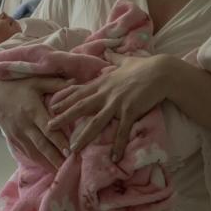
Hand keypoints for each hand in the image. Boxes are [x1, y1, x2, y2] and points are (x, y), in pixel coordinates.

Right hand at [0, 77, 72, 169]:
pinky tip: (47, 166)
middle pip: (42, 145)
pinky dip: (37, 160)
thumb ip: (56, 83)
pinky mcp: (12, 138)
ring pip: (34, 152)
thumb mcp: (36, 81)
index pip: (48, 129)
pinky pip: (25, 152)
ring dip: (47, 162)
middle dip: (55, 158)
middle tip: (69, 168)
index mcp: (33, 110)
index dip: (59, 141)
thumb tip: (76, 82)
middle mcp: (25, 124)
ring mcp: (17, 133)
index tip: (71, 152)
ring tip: (60, 172)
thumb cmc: (18, 85)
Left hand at [47, 54, 167, 161]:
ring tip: (73, 148)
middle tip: (49, 127)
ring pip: (96, 122)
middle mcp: (106, 93)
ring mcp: (117, 103)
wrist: (161, 72)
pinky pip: (122, 131)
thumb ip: (114, 59)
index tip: (52, 106)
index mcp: (103, 82)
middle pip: (80, 107)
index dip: (65, 99)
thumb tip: (108, 52)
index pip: (80, 92)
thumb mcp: (125, 61)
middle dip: (64, 117)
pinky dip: (118, 145)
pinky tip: (114, 158)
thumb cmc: (144, 66)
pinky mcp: (130, 111)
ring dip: (84, 136)